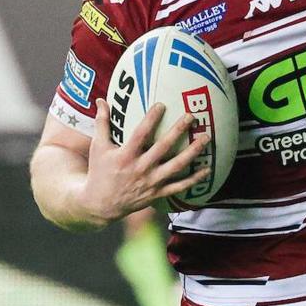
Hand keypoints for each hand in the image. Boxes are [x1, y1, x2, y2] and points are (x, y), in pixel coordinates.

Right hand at [79, 100, 210, 224]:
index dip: (151, 119)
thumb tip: (100, 100)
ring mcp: (150, 182)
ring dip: (192, 152)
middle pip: (163, 147)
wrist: (101, 205)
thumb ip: (102, 123)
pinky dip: (194, 179)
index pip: (140, 134)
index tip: (162, 105)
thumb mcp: (98, 147)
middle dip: (178, 131)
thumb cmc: (100, 172)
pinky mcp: (157, 193)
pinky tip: (208, 169)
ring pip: (176, 166)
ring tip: (206, 138)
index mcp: (125, 156)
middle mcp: (140, 168)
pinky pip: (179, 187)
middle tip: (191, 116)